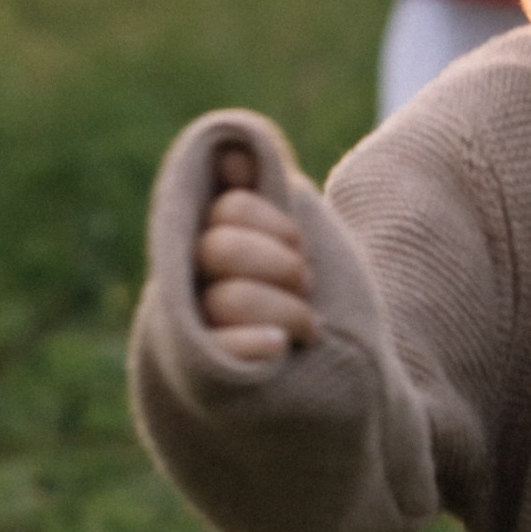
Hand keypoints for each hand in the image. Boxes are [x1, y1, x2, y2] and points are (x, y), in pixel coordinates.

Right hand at [196, 145, 322, 361]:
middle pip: (221, 248)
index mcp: (212, 241)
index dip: (273, 224)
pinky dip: (254, 344)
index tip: (300, 244)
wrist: (336, 367)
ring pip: (229, 299)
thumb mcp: (293, 234)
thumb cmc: (311, 293)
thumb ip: (265, 191)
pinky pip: (223, 350)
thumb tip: (232, 154)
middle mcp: (194, 283)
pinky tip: (280, 346)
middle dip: (281, 264)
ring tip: (308, 324)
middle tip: (307, 284)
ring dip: (285, 308)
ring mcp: (199, 329)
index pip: (230, 209)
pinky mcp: (211, 376)